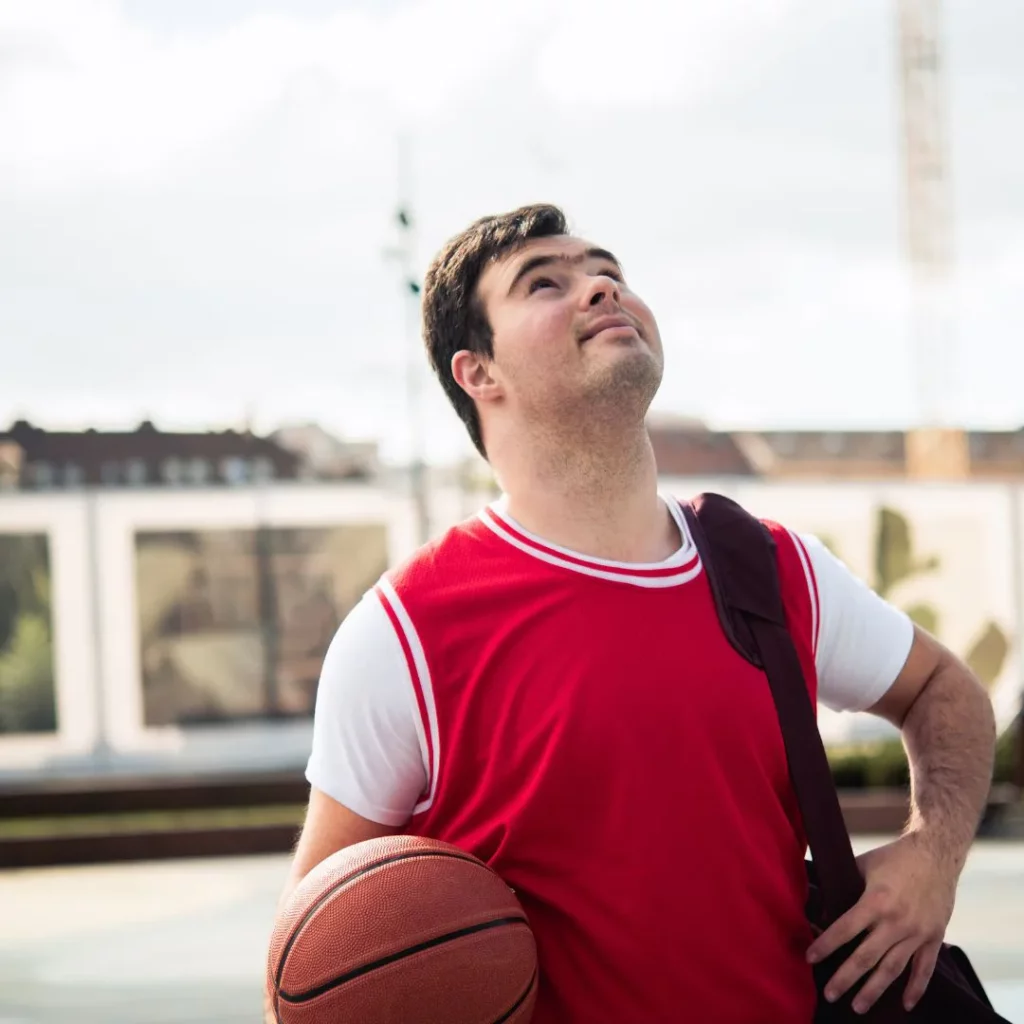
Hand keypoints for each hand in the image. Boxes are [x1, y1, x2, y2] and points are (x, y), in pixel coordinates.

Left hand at [806, 831, 957, 1013]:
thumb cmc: (894, 857)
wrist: (936, 853)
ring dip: (874, 990)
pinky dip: (916, 988)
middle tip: (829, 994)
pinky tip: (905, 1004)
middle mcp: (897, 921)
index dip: (826, 945)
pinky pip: (925, 969)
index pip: (845, 929)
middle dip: (845, 978)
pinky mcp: (934, 937)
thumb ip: (845, 885)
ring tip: (858, 1007)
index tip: (810, 958)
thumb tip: (822, 903)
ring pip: (893, 969)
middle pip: (866, 957)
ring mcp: (917, 932)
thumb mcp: (863, 864)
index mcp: (876, 901)